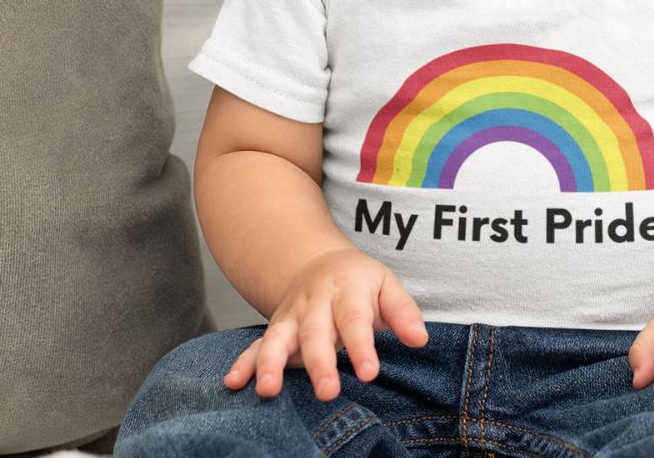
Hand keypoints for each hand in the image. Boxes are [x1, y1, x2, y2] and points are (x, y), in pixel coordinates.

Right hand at [223, 246, 428, 399]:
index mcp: (347, 290)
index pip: (354, 319)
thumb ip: (403, 312)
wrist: (321, 263)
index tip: (369, 371)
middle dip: (319, 362)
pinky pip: (254, 345)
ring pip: (278, 338)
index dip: (361, 345)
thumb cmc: (360, 282)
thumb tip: (419, 339)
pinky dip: (243, 363)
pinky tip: (233, 383)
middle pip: (315, 333)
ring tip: (268, 389)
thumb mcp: (386, 285)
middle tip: (327, 391)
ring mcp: (291, 316)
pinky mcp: (275, 329)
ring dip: (271, 364)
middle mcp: (315, 303)